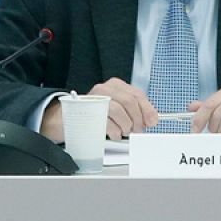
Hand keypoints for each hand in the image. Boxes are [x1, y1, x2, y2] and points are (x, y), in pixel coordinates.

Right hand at [40, 77, 155, 140]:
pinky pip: (107, 122)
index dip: (147, 109)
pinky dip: (115, 131)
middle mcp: (104, 89)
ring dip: (126, 126)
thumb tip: (151, 119)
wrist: (68, 118)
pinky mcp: (86, 112)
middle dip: (137, 119)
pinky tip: (114, 134)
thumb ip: (135, 110)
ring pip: (118, 110)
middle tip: (137, 130)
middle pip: (129, 102)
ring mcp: (94, 99)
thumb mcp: (118, 107)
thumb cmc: (97, 113)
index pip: (137, 95)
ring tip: (124, 132)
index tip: (152, 121)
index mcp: (115, 85)